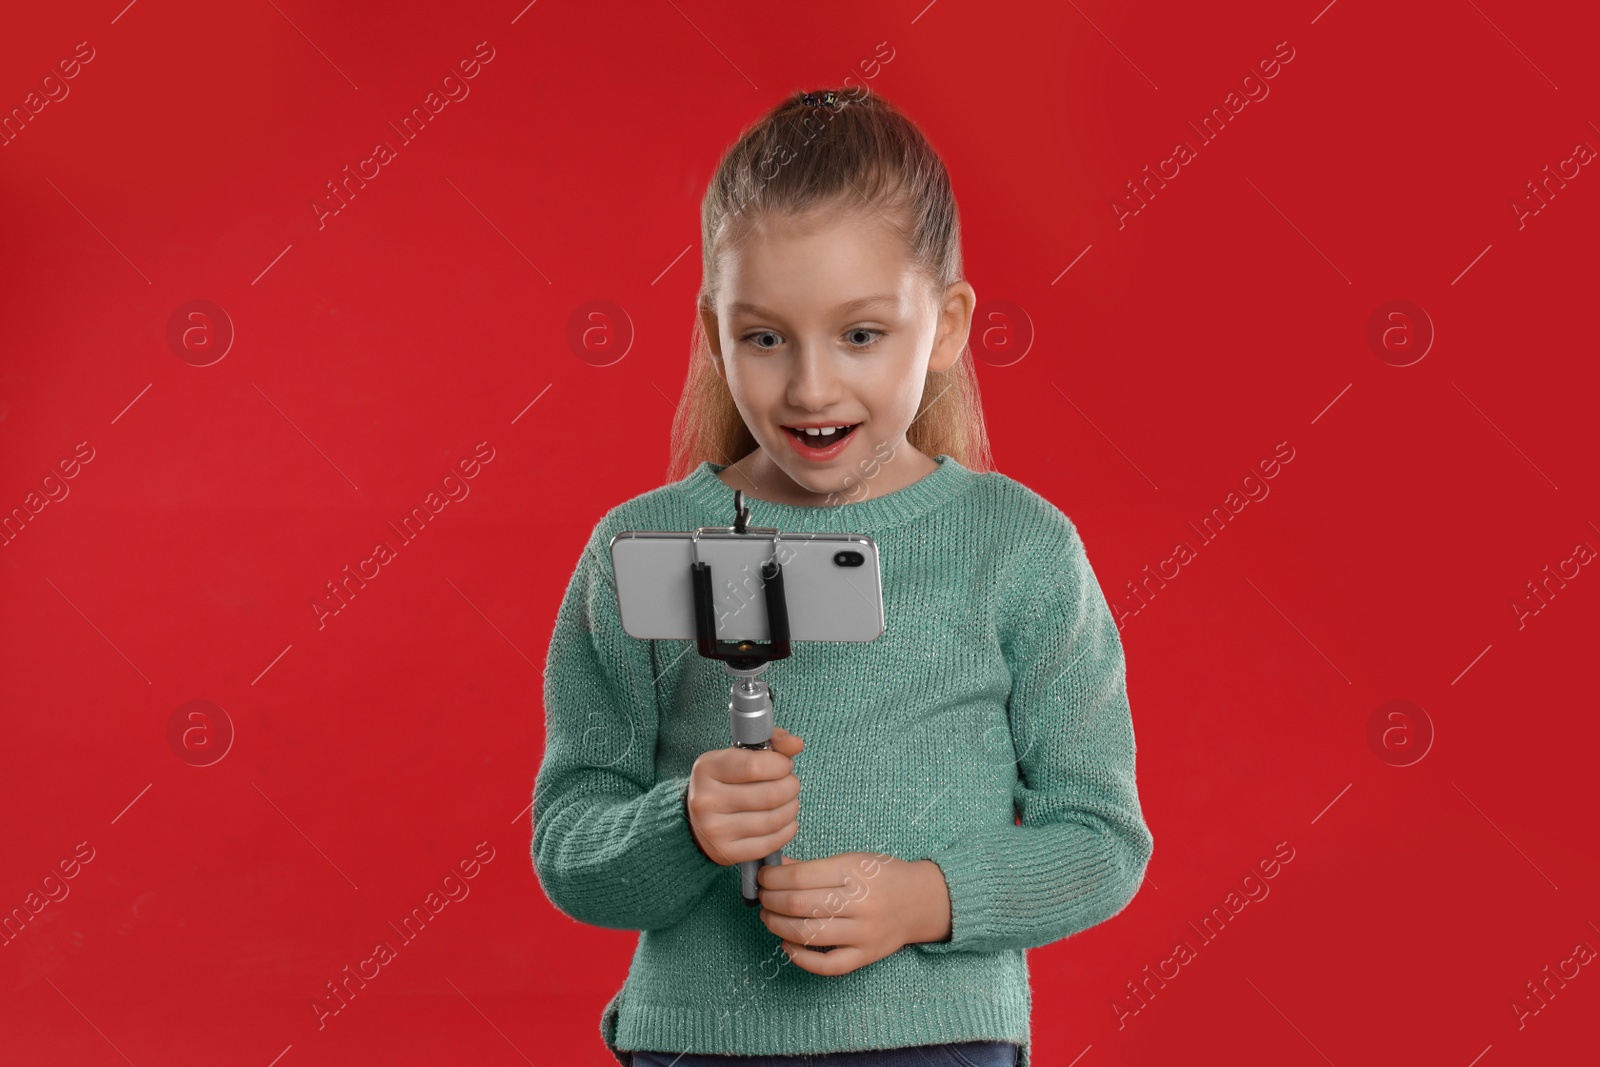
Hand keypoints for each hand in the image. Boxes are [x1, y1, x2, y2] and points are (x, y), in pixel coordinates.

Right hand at [685, 727, 804, 866]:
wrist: (697, 820)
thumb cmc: (725, 782)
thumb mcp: (740, 755)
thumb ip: (772, 743)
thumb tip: (796, 744)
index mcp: (707, 769)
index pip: (756, 765)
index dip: (781, 764)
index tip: (784, 765)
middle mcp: (706, 800)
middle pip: (770, 795)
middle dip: (791, 787)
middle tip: (790, 784)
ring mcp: (715, 830)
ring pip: (774, 820)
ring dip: (792, 808)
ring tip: (789, 802)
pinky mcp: (726, 853)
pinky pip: (771, 843)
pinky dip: (787, 830)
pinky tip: (784, 822)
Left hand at [756, 852, 952, 975]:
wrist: (921, 901)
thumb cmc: (882, 876)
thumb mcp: (851, 859)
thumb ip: (812, 866)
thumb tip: (773, 869)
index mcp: (855, 871)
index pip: (800, 876)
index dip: (773, 879)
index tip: (763, 879)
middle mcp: (860, 902)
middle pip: (800, 905)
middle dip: (771, 901)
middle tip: (762, 898)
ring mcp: (864, 932)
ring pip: (808, 934)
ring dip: (778, 926)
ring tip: (768, 917)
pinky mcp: (866, 956)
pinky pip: (828, 965)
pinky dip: (801, 957)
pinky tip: (787, 944)